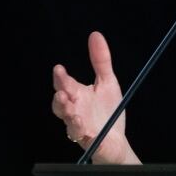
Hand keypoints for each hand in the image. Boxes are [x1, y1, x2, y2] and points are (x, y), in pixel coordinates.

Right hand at [51, 31, 139, 163]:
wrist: (117, 141)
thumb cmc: (109, 111)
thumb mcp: (108, 82)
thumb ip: (100, 60)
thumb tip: (95, 34)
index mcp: (77, 95)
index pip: (64, 84)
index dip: (60, 78)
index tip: (59, 69)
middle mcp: (74, 110)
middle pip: (60, 104)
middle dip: (59, 98)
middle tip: (61, 92)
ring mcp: (78, 127)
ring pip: (67, 122)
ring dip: (68, 116)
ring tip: (72, 110)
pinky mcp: (87, 141)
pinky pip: (80, 138)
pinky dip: (81, 132)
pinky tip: (84, 127)